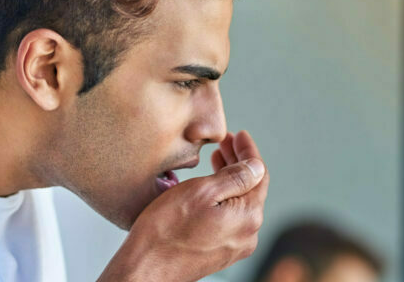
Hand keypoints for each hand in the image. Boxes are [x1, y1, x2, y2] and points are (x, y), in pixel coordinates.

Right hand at [98, 130, 269, 281]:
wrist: (145, 268)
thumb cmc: (166, 229)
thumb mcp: (202, 191)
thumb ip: (235, 177)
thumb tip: (256, 166)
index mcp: (248, 216)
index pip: (259, 174)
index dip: (249, 151)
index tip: (239, 135)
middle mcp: (248, 234)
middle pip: (251, 188)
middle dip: (239, 162)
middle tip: (225, 143)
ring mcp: (235, 245)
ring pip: (240, 202)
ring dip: (231, 179)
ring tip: (217, 159)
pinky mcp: (220, 252)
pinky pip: (230, 217)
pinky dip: (224, 197)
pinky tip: (211, 187)